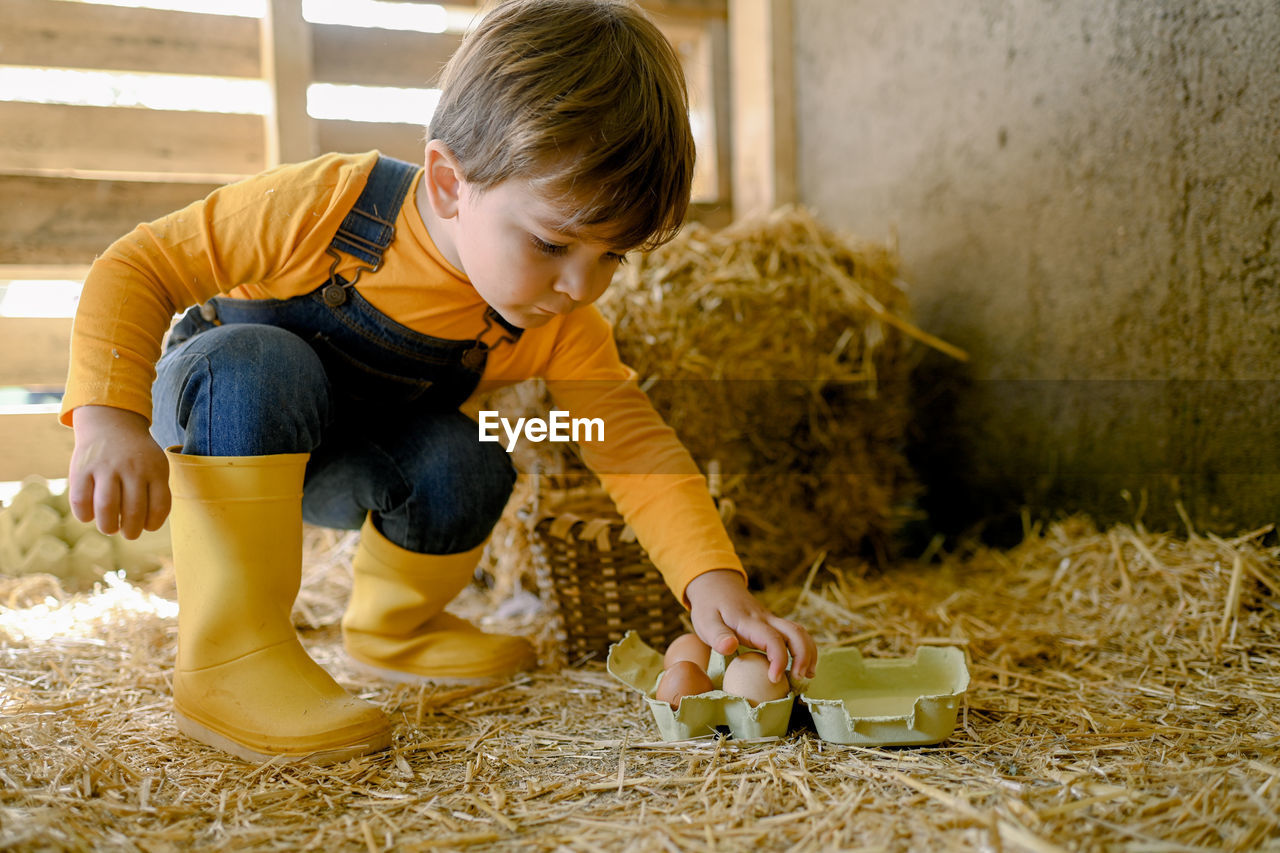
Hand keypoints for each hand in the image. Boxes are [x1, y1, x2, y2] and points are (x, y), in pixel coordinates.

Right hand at [68, 405, 170, 538]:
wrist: (112, 423)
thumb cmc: (138, 456)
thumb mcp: (156, 466)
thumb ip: (157, 493)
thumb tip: (146, 526)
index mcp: (155, 469)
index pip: (159, 506)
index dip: (154, 524)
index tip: (148, 526)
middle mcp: (132, 468)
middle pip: (133, 511)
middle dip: (131, 531)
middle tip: (129, 533)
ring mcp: (106, 467)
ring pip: (107, 508)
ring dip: (108, 527)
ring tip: (110, 528)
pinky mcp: (82, 468)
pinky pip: (81, 500)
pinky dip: (85, 515)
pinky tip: (90, 515)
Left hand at [684, 569, 817, 681]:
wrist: (716, 585)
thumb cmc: (709, 607)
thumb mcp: (705, 622)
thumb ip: (717, 635)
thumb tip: (730, 647)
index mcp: (750, 621)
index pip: (772, 639)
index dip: (779, 659)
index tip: (774, 679)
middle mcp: (766, 619)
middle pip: (796, 633)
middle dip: (804, 656)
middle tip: (799, 679)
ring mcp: (772, 620)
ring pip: (800, 632)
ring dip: (809, 653)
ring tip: (808, 676)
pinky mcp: (773, 624)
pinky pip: (796, 634)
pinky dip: (804, 649)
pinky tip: (802, 666)